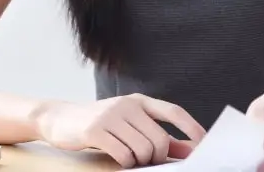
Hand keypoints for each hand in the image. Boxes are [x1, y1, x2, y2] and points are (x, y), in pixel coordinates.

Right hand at [31, 93, 206, 167]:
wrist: (59, 118)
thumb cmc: (100, 123)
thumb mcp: (129, 124)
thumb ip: (157, 135)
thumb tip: (188, 150)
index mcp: (138, 101)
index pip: (173, 112)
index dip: (191, 128)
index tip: (204, 144)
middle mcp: (126, 105)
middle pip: (159, 139)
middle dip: (158, 157)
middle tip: (149, 161)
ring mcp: (110, 116)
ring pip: (143, 149)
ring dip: (140, 161)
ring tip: (130, 158)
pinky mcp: (95, 130)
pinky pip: (123, 155)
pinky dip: (126, 163)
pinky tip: (119, 159)